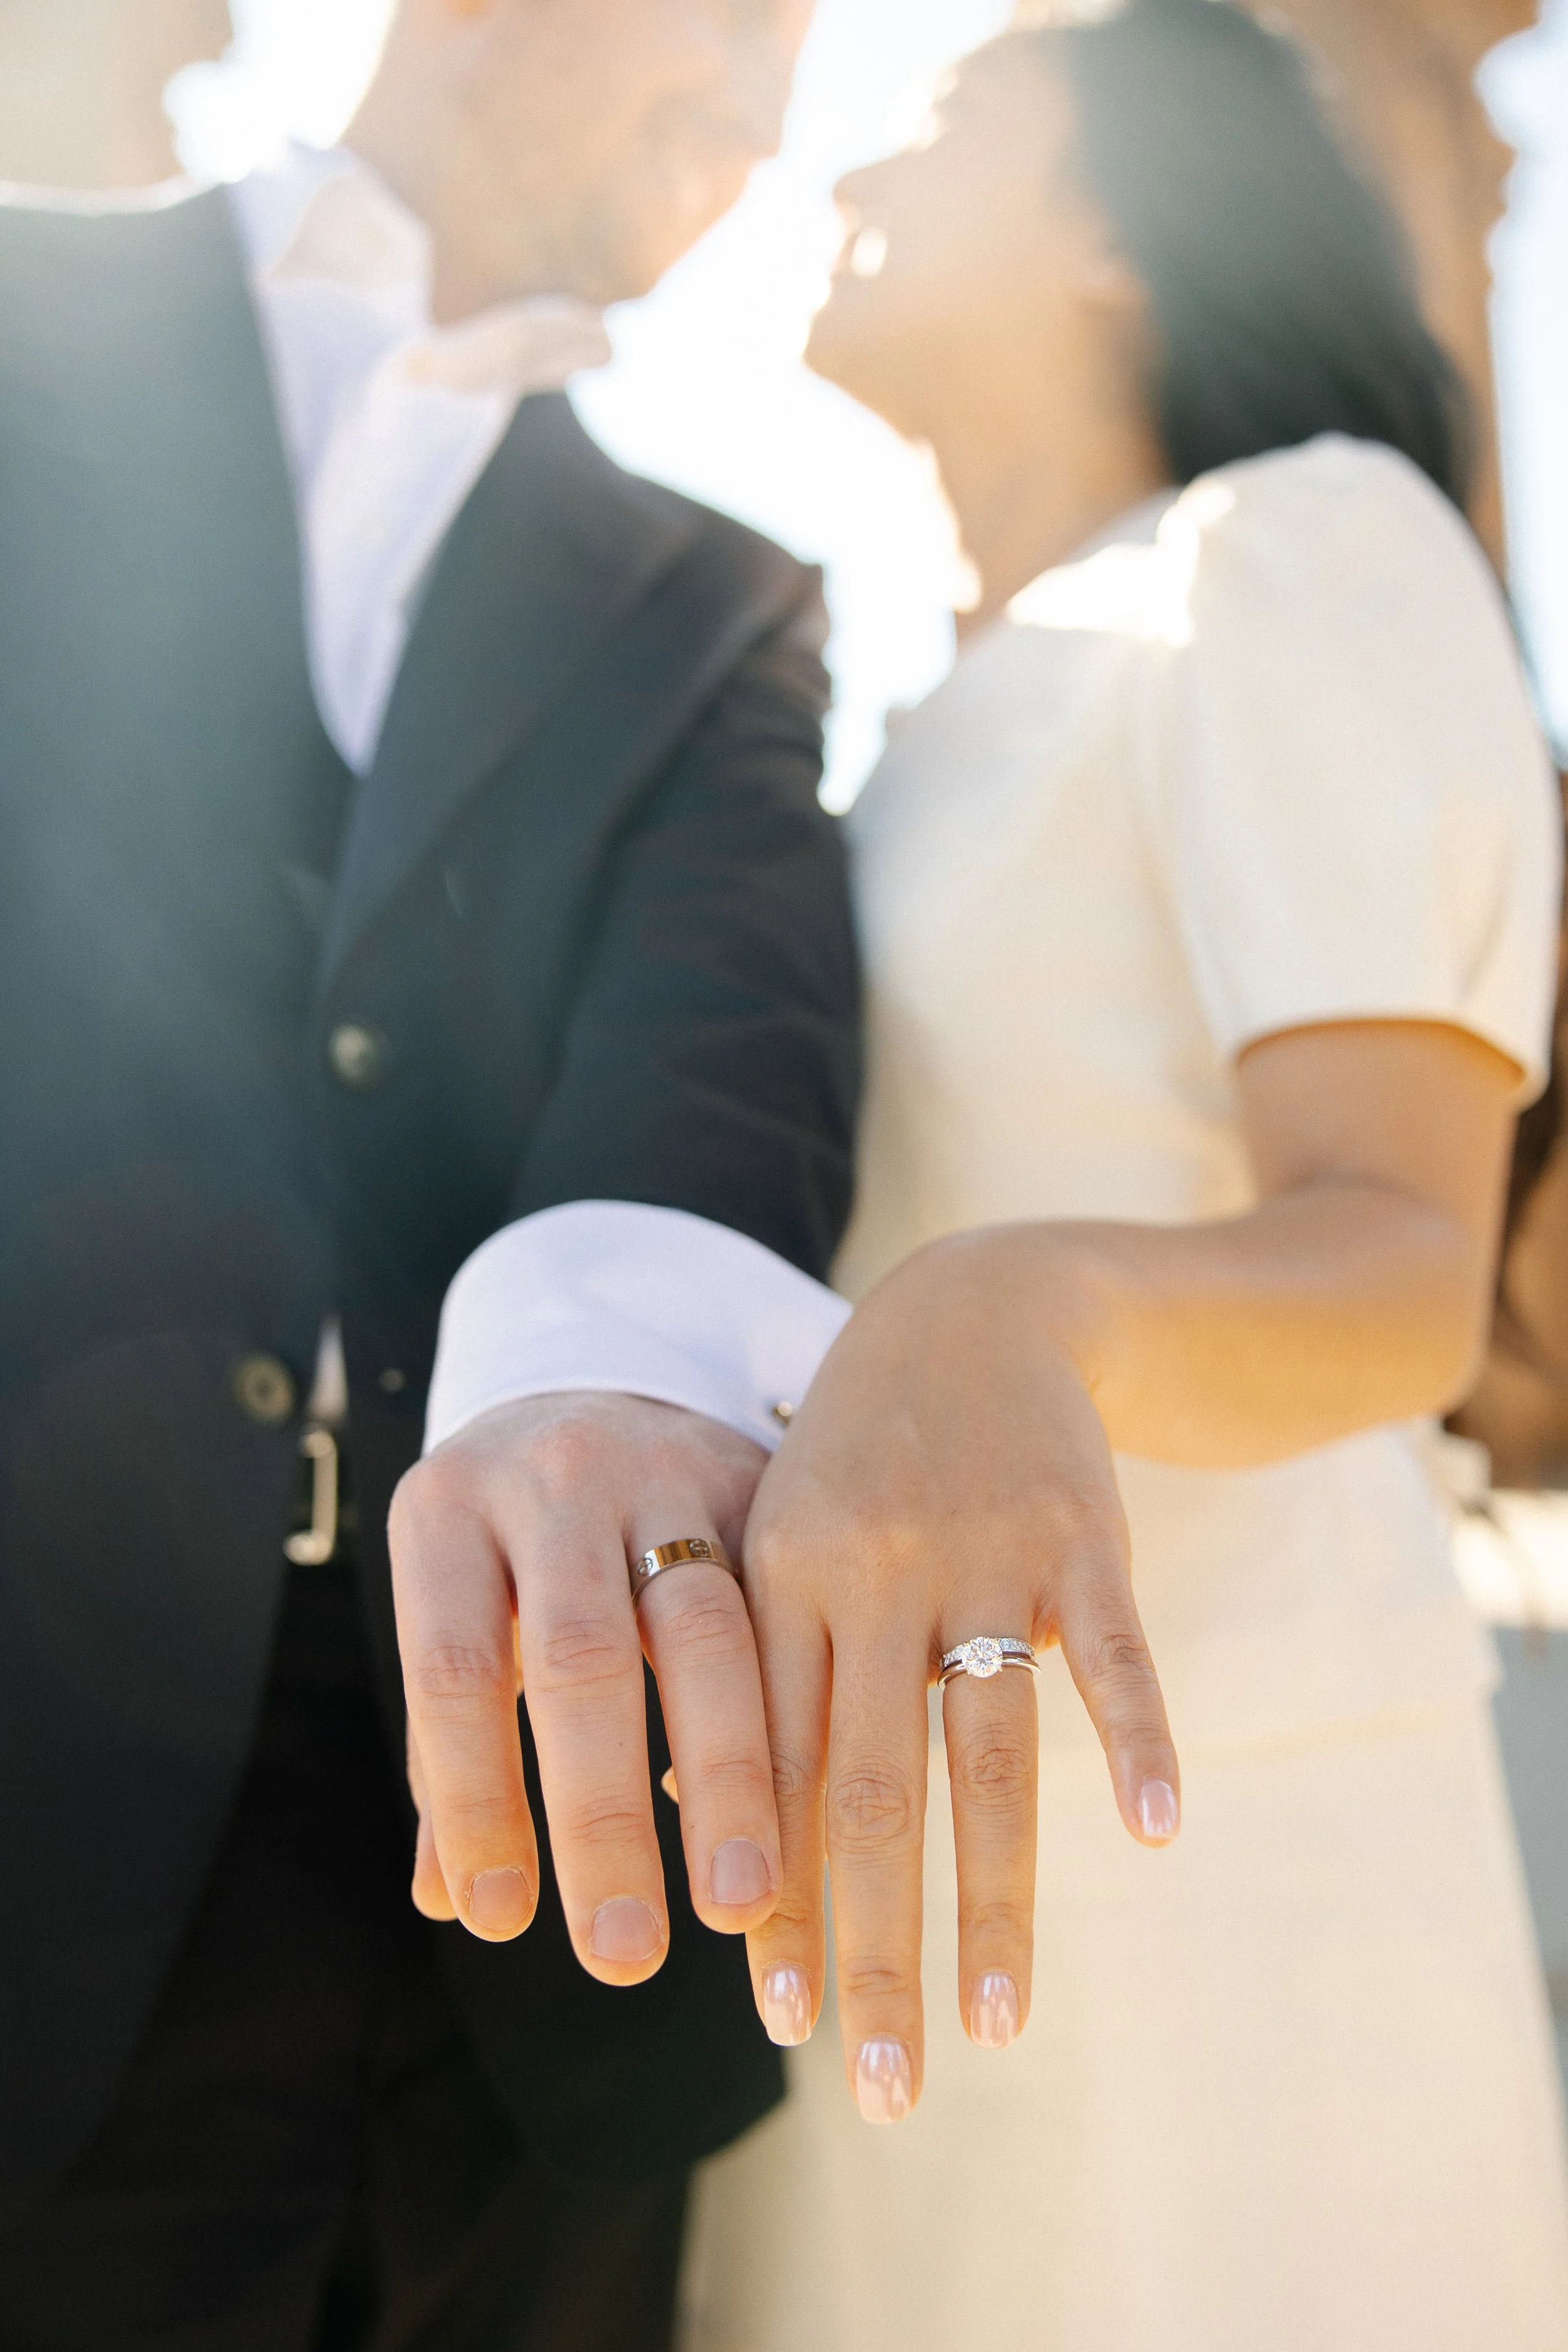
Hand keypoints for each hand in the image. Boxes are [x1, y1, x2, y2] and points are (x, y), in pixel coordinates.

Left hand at [390, 1392, 780, 1983]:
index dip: (477, 1798)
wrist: (592, 1390)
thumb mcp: (455, 1612)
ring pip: (706, 1633)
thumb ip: (451, 1746)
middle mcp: (556, 1479)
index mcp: (450, 1511)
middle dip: (601, 1815)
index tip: (502, 1920)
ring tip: (739, 1906)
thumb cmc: (506, 1543)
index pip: (455, 1670)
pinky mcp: (758, 1482)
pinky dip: (798, 1719)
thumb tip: (452, 1897)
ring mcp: (666, 1470)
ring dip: (724, 1781)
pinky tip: (814, 1814)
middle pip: (583, 1657)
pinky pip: (788, 1611)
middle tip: (624, 1954)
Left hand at [740, 1233, 1178, 2117]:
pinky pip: (1111, 1650)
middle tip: (877, 2082)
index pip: (774, 1772)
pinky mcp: (1081, 1536)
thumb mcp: (781, 1540)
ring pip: (988, 1749)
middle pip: (872, 1787)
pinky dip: (1138, 1738)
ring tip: (992, 2021)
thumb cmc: (856, 1456)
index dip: (779, 1901)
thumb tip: (715, 1843)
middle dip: (872, 1943)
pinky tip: (1156, 1834)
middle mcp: (873, 1573)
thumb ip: (757, 1677)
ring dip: (993, 1895)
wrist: (969, 1309)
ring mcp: (983, 1553)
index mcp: (778, 1580)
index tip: (779, 2026)